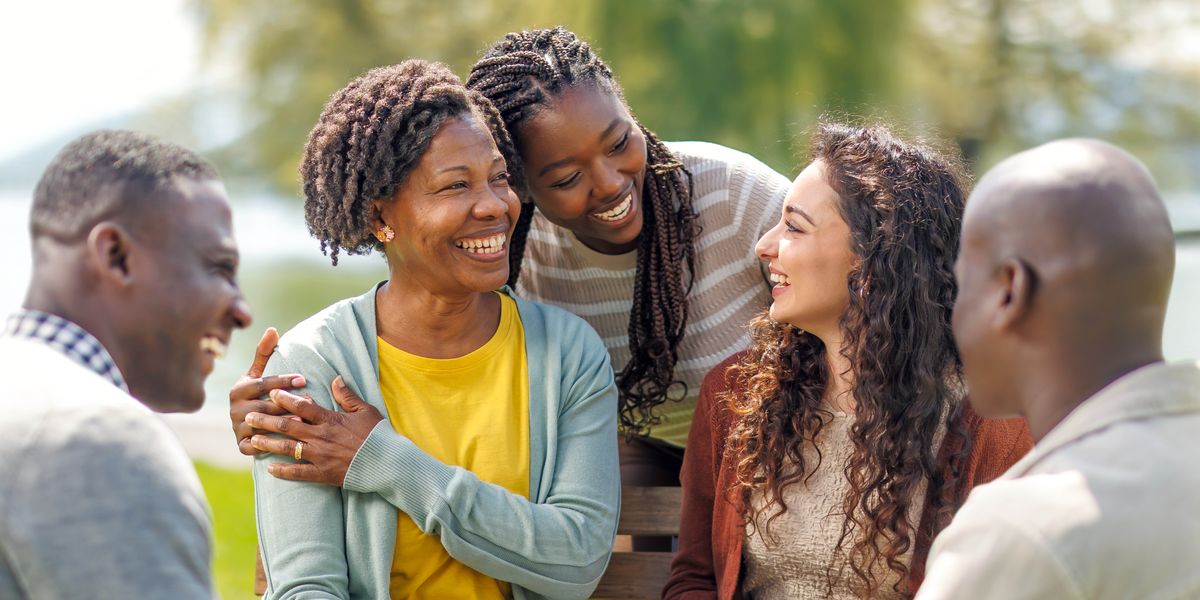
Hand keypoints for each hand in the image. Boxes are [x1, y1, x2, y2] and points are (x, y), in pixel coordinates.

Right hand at [229, 327, 306, 455]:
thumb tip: (273, 329)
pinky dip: (269, 445)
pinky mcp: (241, 445)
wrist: (244, 424)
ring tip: (303, 420)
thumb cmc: (256, 394)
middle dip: (287, 404)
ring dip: (282, 423)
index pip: (263, 383)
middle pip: (263, 406)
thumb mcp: (257, 374)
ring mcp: (236, 428)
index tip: (304, 378)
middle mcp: (234, 409)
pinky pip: (254, 446)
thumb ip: (264, 353)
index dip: (283, 380)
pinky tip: (288, 442)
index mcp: (238, 389)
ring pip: (261, 426)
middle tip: (311, 401)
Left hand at [247, 376, 384, 485]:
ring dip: (268, 443)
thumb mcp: (366, 410)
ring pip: (289, 449)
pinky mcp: (324, 474)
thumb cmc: (378, 435)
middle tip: (248, 416)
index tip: (271, 392)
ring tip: (252, 439)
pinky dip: (284, 471)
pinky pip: (299, 473)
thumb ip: (347, 395)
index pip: (303, 407)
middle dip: (266, 420)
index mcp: (331, 420)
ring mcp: (321, 456)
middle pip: (288, 426)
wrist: (388, 463)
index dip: (285, 399)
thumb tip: (335, 378)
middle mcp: (322, 437)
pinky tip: (269, 469)